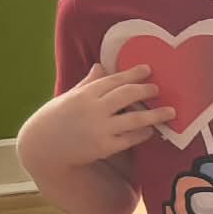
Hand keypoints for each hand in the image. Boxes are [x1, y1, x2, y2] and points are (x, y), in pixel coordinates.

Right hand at [27, 64, 175, 165]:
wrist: (41, 147)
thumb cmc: (54, 119)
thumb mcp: (69, 97)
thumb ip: (88, 83)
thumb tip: (100, 65)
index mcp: (84, 94)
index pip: (113, 80)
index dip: (132, 74)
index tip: (148, 69)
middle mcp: (93, 109)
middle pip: (126, 95)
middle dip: (146, 90)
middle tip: (159, 90)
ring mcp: (99, 128)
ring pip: (134, 118)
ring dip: (155, 114)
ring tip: (171, 112)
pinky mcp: (104, 147)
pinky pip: (129, 139)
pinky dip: (142, 134)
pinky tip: (151, 130)